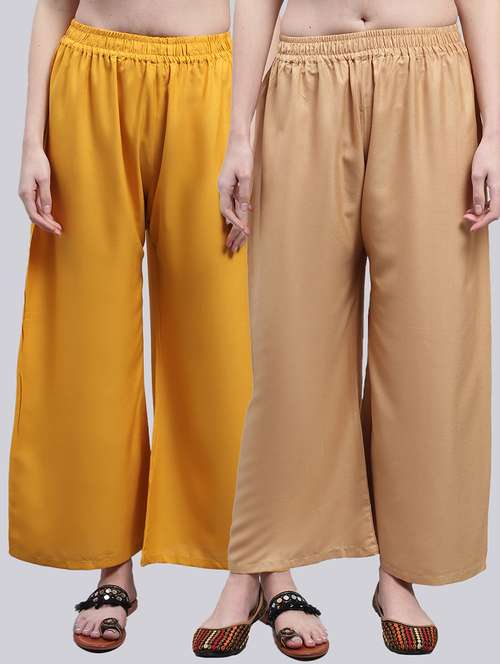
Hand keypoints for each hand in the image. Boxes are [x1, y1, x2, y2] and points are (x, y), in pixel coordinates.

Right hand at [18, 142, 61, 234]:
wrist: (32, 150)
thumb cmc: (37, 162)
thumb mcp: (44, 179)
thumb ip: (45, 196)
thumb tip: (47, 211)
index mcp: (26, 193)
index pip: (34, 215)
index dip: (45, 224)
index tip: (55, 229)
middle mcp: (24, 195)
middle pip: (34, 216)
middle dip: (46, 225)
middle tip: (59, 232)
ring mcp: (27, 194)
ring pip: (35, 212)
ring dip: (46, 221)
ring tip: (57, 227)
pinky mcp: (30, 191)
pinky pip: (36, 206)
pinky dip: (44, 214)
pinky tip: (51, 218)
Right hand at [218, 134, 252, 252]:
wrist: (238, 140)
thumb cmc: (242, 155)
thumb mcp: (246, 175)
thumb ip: (245, 193)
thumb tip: (245, 210)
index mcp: (224, 188)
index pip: (228, 211)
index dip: (236, 223)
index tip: (244, 232)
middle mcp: (224, 190)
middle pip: (227, 215)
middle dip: (231, 232)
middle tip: (233, 248)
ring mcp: (227, 188)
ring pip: (231, 211)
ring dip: (234, 226)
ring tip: (236, 241)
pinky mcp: (231, 186)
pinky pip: (234, 204)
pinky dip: (238, 215)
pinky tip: (242, 222)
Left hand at [464, 134, 499, 230]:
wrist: (493, 143)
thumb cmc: (485, 155)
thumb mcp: (477, 175)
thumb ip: (478, 194)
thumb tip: (478, 211)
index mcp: (498, 189)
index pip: (494, 213)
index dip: (483, 222)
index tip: (472, 228)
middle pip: (494, 212)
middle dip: (481, 219)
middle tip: (466, 218)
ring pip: (494, 208)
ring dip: (482, 213)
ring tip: (468, 213)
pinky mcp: (497, 185)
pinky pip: (493, 201)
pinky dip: (484, 206)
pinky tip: (475, 206)